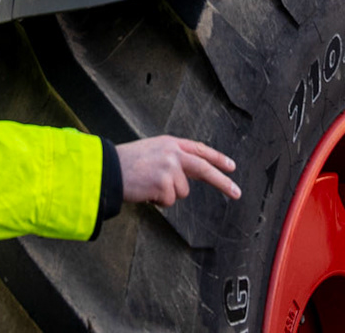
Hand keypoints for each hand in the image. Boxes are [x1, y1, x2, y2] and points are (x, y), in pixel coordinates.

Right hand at [118, 136, 240, 205]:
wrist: (108, 169)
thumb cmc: (127, 163)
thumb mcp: (152, 152)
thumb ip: (172, 160)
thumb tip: (189, 178)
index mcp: (170, 143)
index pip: (199, 149)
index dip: (216, 158)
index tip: (231, 166)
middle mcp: (172, 153)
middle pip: (204, 168)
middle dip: (222, 182)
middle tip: (237, 193)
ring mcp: (169, 168)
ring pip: (182, 191)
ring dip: (167, 194)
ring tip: (148, 185)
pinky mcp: (164, 183)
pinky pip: (169, 200)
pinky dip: (157, 201)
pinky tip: (145, 191)